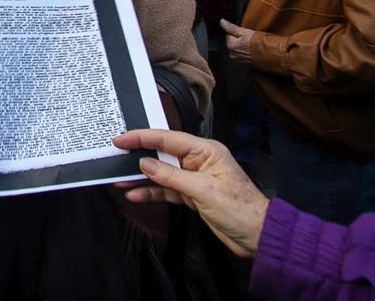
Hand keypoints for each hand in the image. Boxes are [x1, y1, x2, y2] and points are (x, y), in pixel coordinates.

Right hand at [112, 129, 268, 257]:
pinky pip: (166, 190)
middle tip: (116, 156)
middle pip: (162, 154)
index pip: (168, 139)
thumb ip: (171, 176)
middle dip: (139, 157)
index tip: (122, 138)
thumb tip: (145, 164)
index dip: (142, 137)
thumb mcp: (203, 190)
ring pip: (161, 174)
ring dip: (142, 178)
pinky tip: (136, 195)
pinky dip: (151, 193)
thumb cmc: (240, 209)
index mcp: (205, 150)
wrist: (258, 236)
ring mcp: (194, 178)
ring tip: (120, 179)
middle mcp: (198, 160)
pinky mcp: (192, 195)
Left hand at [220, 20, 253, 62]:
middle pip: (233, 41)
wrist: (269, 53)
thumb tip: (222, 22)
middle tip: (248, 38)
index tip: (243, 33)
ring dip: (243, 44)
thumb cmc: (257, 43)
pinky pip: (243, 52)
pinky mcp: (245, 61)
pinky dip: (246, 49)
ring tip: (251, 43)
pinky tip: (252, 48)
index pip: (229, 35)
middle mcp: (233, 54)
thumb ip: (231, 27)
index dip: (237, 32)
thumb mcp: (243, 32)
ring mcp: (239, 59)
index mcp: (230, 46)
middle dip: (239, 39)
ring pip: (238, 47)